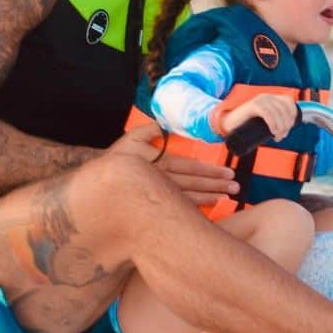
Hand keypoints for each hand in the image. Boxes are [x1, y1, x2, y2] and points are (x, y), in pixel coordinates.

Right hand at [114, 121, 238, 204]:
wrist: (97, 186)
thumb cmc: (117, 161)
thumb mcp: (131, 139)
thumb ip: (150, 129)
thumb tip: (164, 123)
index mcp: (158, 162)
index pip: (189, 167)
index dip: (210, 171)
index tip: (228, 174)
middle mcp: (160, 180)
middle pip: (193, 183)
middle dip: (216, 185)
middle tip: (236, 187)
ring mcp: (158, 196)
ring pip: (188, 198)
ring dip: (210, 197)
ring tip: (227, 197)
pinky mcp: (155, 207)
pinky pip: (179, 209)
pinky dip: (195, 209)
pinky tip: (209, 209)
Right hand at [219, 94, 298, 142]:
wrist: (229, 124)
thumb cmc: (248, 125)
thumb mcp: (264, 120)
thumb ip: (274, 121)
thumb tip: (286, 131)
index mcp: (271, 98)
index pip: (289, 102)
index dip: (292, 115)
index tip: (288, 128)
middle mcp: (267, 96)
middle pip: (284, 109)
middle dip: (286, 125)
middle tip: (281, 136)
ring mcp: (260, 100)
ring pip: (277, 113)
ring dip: (281, 127)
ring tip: (277, 137)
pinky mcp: (253, 105)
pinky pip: (268, 114)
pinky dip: (273, 124)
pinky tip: (273, 131)